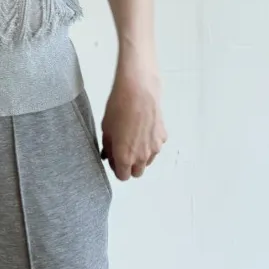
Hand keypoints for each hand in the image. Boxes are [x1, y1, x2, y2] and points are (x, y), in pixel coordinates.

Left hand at [101, 56, 167, 181]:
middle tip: (123, 150)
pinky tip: (143, 128)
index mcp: (125, 157)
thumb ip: (108, 147)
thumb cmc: (118, 107)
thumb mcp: (106, 128)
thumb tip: (109, 155)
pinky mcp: (163, 137)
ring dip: (140, 155)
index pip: (122, 176)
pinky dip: (150, 143)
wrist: (138, 91)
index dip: (117, 169)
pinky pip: (155, 147)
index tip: (114, 159)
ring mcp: (155, 148)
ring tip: (133, 137)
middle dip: (130, 166)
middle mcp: (142, 157)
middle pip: (137, 173)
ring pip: (147, 161)